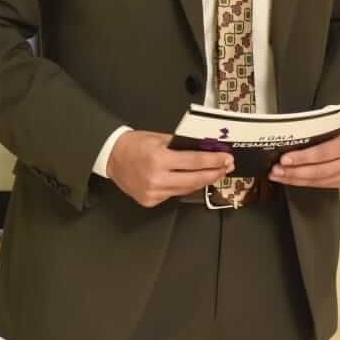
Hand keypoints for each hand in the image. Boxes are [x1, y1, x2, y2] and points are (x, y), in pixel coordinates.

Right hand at [107, 130, 234, 207]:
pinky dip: (186, 187)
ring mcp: (152, 193)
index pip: (194, 162)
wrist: (112, 156)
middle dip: (214, 173)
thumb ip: (183, 145)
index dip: (214, 161)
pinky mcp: (150, 201)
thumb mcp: (161, 138)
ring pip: (186, 189)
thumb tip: (207, 149)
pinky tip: (195, 180)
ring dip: (203, 182)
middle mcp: (156, 178)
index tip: (227, 158)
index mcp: (159, 159)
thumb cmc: (136, 144)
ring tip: (216, 174)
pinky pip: (174, 194)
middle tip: (227, 168)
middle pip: (194, 179)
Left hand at [271, 124, 339, 188]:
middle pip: (319, 170)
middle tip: (277, 169)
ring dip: (294, 179)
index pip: (323, 152)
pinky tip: (289, 179)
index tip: (285, 159)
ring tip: (278, 175)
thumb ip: (314, 127)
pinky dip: (301, 182)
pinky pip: (318, 185)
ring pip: (317, 180)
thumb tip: (290, 130)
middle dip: (294, 171)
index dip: (303, 157)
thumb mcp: (330, 122)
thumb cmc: (339, 128)